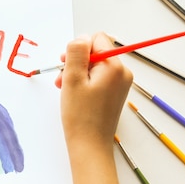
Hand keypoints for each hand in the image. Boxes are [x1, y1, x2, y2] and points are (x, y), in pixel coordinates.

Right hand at [55, 32, 132, 148]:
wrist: (89, 145)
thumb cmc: (80, 115)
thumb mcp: (72, 78)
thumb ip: (76, 52)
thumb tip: (81, 38)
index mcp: (114, 66)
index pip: (96, 39)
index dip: (79, 49)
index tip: (67, 64)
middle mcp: (122, 72)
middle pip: (95, 52)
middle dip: (76, 61)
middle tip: (62, 77)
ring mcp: (120, 83)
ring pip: (95, 65)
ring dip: (77, 72)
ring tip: (65, 87)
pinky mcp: (115, 92)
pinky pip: (98, 77)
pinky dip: (84, 81)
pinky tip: (74, 93)